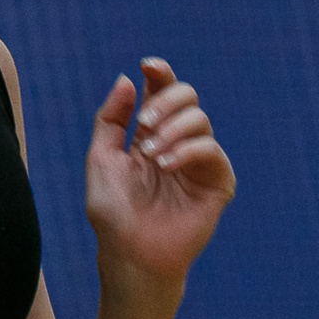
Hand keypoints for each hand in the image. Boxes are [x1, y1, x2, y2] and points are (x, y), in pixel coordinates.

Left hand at [83, 57, 234, 284]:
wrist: (130, 254)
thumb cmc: (113, 211)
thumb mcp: (101, 158)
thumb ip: (111, 118)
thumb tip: (127, 78)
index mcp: (149, 132)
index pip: (161, 90)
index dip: (160, 72)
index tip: (148, 65)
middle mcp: (177, 141)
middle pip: (187, 95)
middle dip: (165, 102)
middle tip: (144, 127)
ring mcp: (198, 161)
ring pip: (200, 119)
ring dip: (171, 130)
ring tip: (151, 156)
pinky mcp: (217, 182)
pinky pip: (212, 150)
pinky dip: (187, 150)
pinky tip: (165, 166)